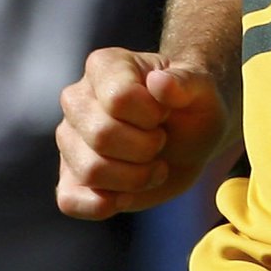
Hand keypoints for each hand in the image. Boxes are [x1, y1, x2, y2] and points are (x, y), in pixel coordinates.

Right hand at [55, 47, 230, 220]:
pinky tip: (126, 196)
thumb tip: (159, 82)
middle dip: (146, 148)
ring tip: (154, 166)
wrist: (190, 134)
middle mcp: (76, 99)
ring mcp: (69, 139)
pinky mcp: (71, 177)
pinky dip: (101, 205)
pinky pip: (70, 200)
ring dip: (135, 178)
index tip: (164, 113)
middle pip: (101, 136)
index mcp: (105, 66)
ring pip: (91, 170)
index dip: (151, 116)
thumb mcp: (202, 87)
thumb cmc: (193, 104)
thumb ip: (186, 81)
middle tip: (161, 141)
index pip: (118, 99)